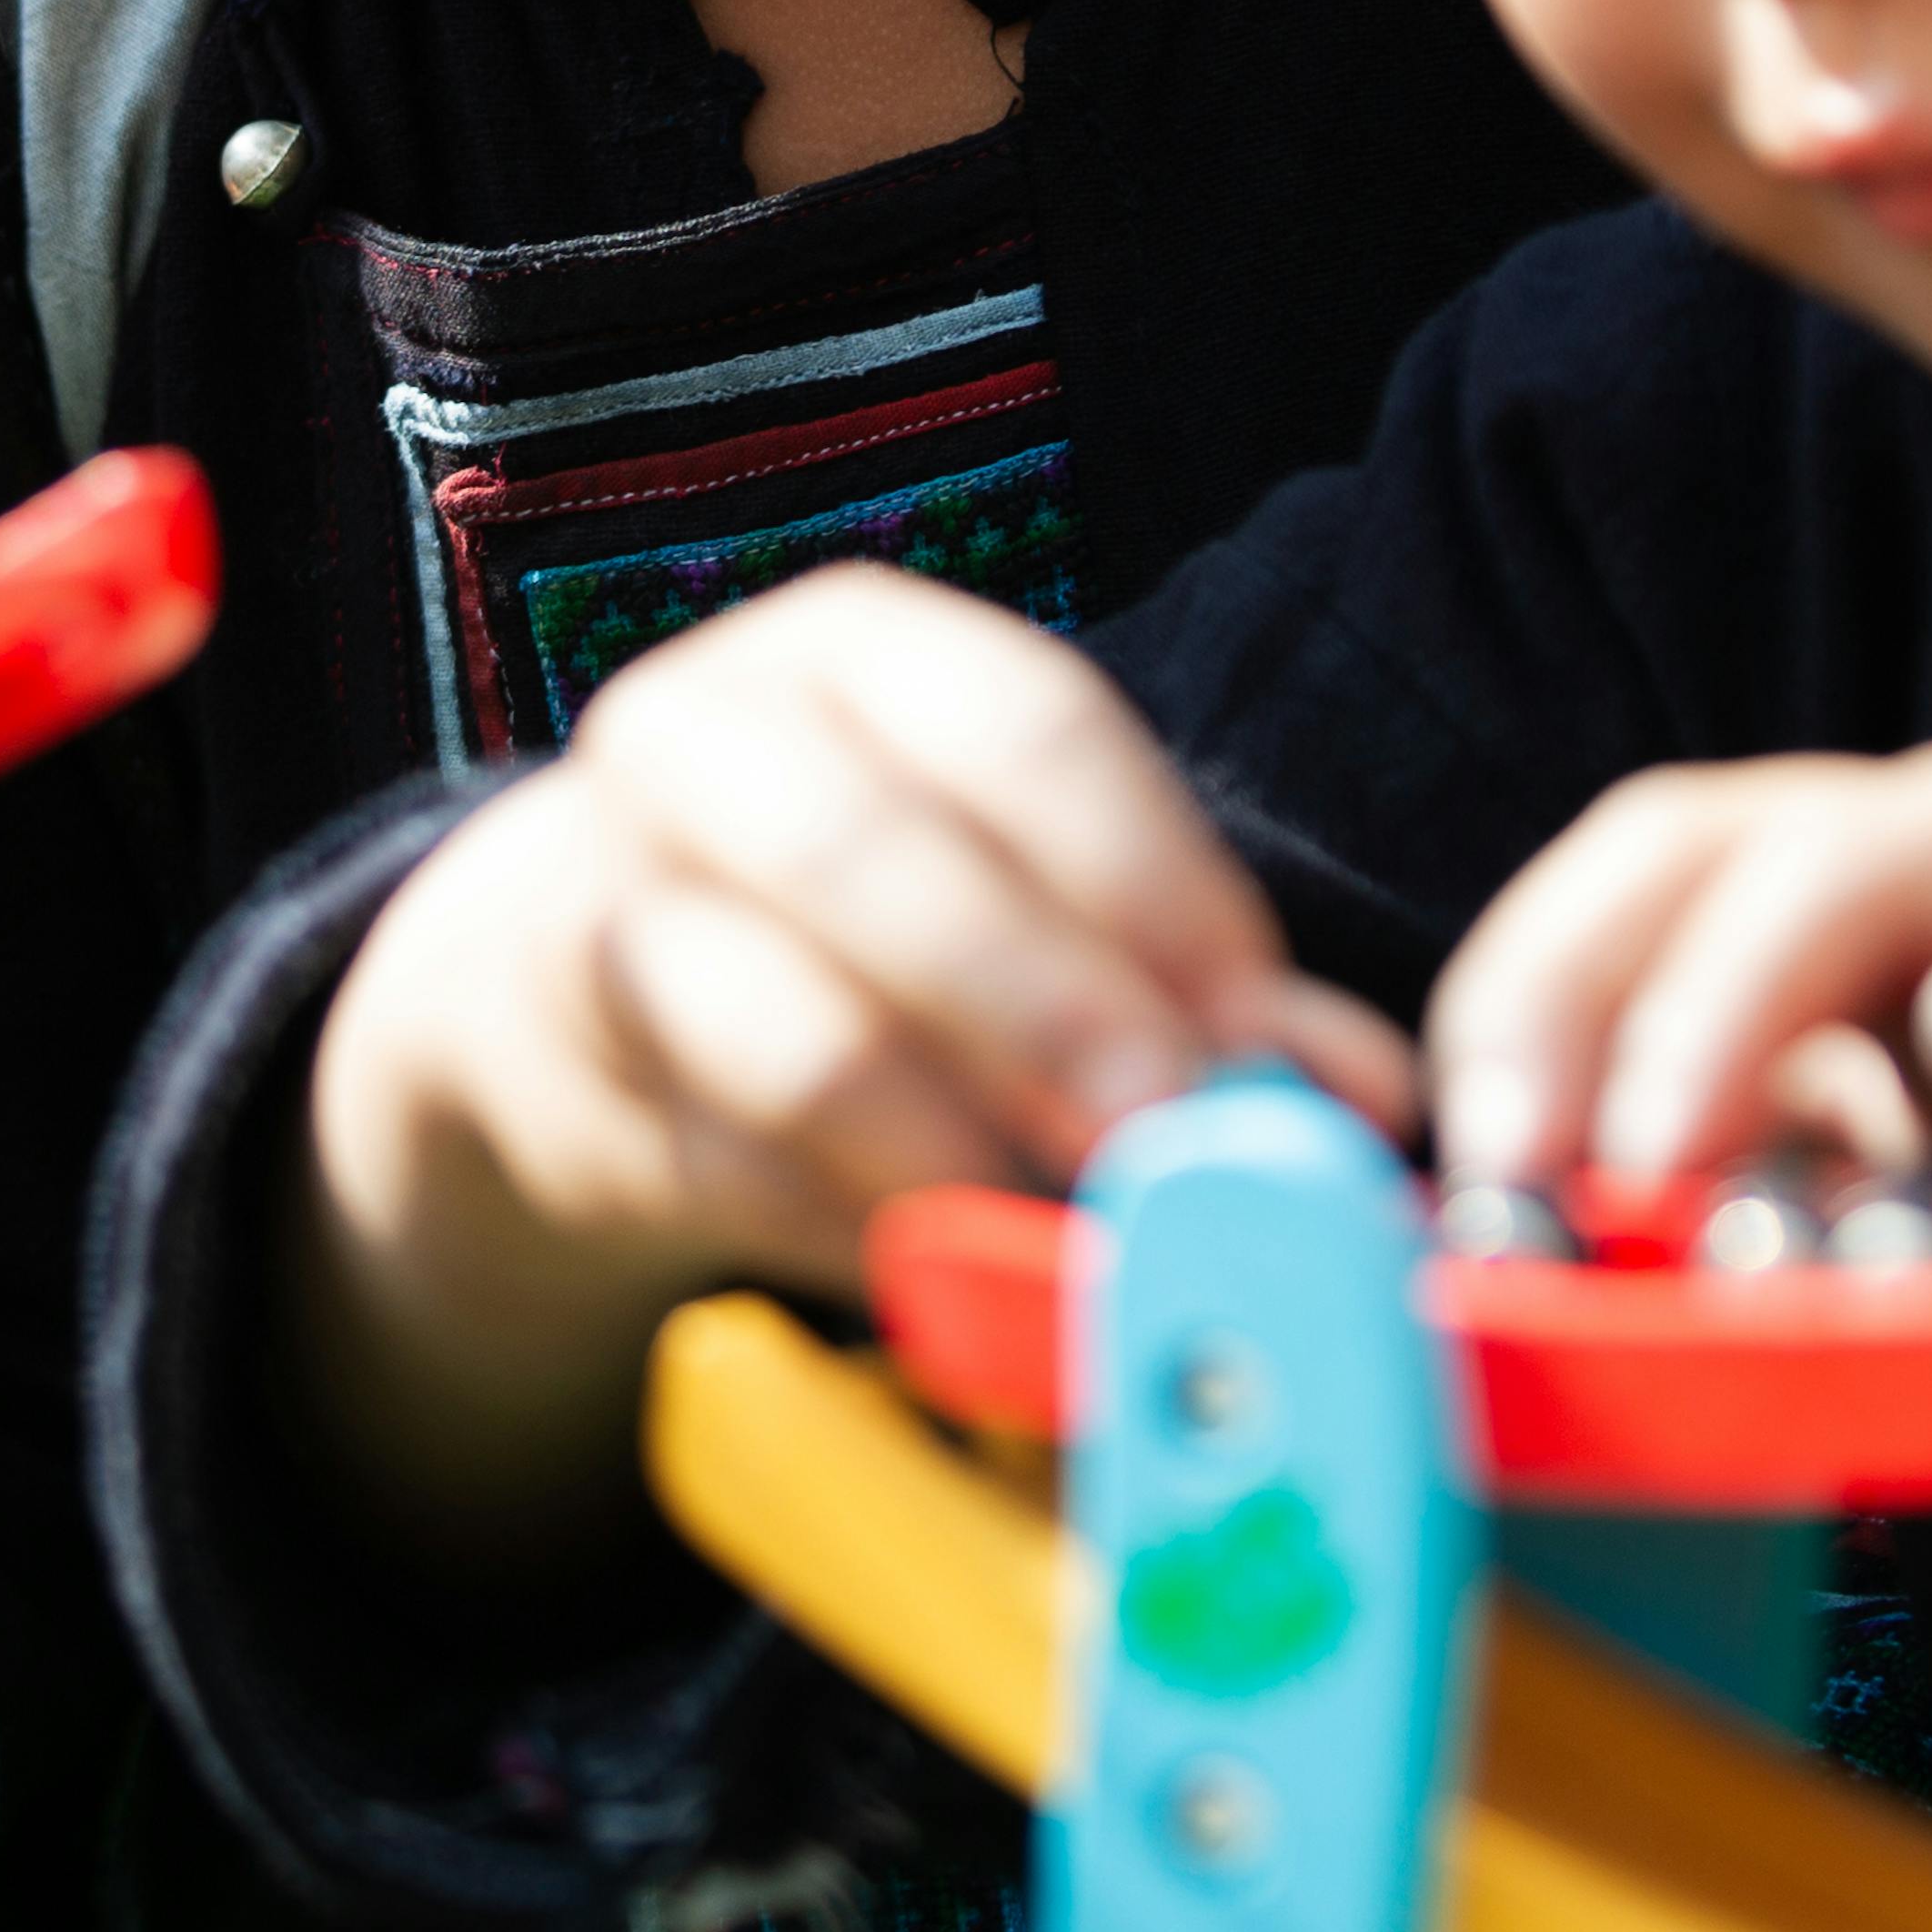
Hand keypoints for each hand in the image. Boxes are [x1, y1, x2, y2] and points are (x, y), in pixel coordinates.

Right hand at [294, 568, 1407, 1563]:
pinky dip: (867, 1239)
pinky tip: (959, 1278)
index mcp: (855, 653)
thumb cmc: (864, 916)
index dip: (1151, 881)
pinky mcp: (569, 1080)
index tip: (1248, 1026)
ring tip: (1072, 1236)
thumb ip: (1187, 980)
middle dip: (1044, 1013)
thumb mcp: (1018, 892)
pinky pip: (737, 1177)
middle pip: (880, 864)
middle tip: (1161, 1138)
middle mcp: (705, 741)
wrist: (567, 984)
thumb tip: (1363, 1093)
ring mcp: (609, 902)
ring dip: (959, 1155)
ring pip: (793, 1036)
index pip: (1025, 731)